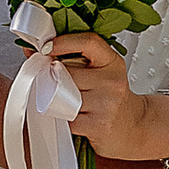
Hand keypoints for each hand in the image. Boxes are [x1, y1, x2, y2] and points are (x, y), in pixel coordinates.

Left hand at [47, 28, 155, 159]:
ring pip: (64, 95)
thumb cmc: (112, 98)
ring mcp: (106, 104)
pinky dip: (61, 117)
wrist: (135, 126)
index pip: (89, 43)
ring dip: (54, 99)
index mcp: (112, 62)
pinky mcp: (98, 125)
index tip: (46, 47)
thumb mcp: (102, 72)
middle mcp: (112, 81)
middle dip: (52, 76)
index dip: (64, 42)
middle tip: (49, 80)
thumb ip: (75, 59)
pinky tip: (69, 116)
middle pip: (68, 72)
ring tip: (60, 100)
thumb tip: (34, 50)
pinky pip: (66, 118)